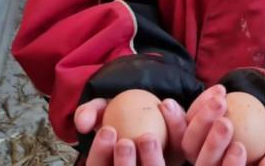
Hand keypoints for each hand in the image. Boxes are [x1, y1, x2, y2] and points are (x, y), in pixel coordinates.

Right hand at [74, 96, 188, 164]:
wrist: (147, 104)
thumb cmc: (119, 112)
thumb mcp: (100, 110)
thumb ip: (88, 113)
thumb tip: (83, 123)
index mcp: (112, 164)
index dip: (100, 154)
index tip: (106, 132)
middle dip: (125, 165)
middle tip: (125, 143)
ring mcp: (157, 165)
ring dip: (152, 158)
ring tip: (147, 136)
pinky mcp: (180, 153)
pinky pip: (181, 148)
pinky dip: (176, 128)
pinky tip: (167, 106)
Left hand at [181, 86, 264, 165]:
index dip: (229, 165)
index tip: (240, 148)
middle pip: (202, 164)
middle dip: (213, 144)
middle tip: (226, 123)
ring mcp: (197, 152)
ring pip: (189, 144)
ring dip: (202, 120)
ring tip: (221, 101)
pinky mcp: (190, 131)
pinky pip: (183, 123)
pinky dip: (195, 104)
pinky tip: (216, 91)